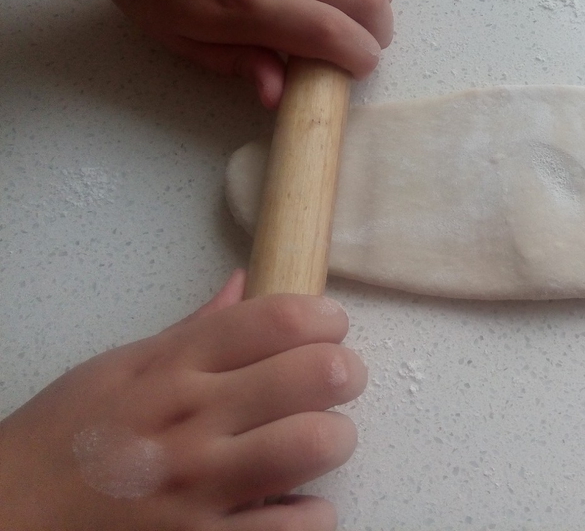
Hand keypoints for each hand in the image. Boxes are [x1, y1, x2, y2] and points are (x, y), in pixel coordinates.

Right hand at [0, 270, 366, 529]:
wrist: (3, 525)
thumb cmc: (58, 442)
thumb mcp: (116, 367)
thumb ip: (192, 329)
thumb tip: (244, 284)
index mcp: (172, 367)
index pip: (279, 320)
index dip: (325, 318)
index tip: (331, 328)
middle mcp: (191, 420)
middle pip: (315, 374)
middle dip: (345, 372)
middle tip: (338, 381)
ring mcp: (199, 488)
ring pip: (317, 445)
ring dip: (333, 439)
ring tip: (319, 441)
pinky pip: (301, 527)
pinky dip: (313, 514)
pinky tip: (294, 502)